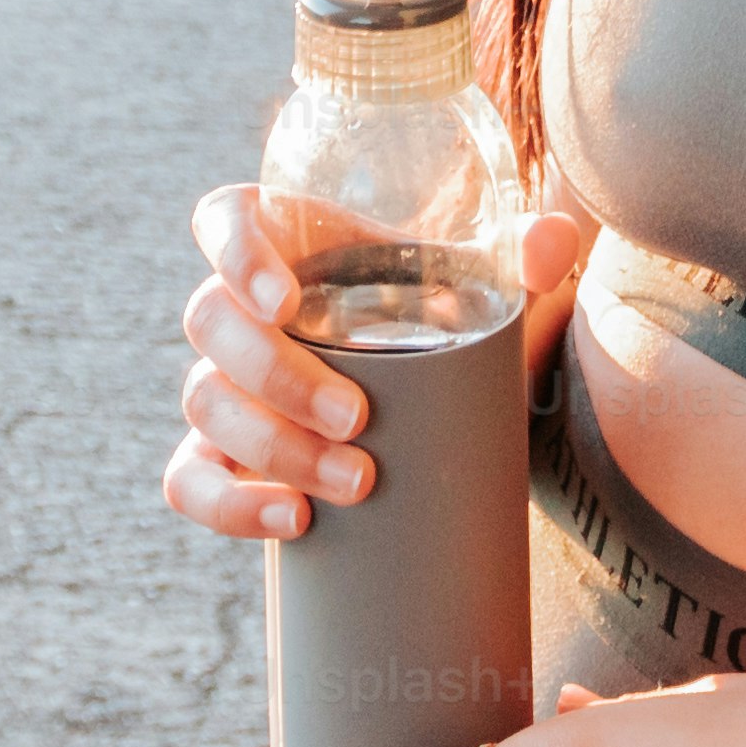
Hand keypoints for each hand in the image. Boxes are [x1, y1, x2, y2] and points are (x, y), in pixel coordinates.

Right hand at [163, 189, 588, 542]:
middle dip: (278, 378)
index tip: (284, 301)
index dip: (236, 257)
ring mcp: (218, 381)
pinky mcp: (216, 452)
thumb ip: (519, 255)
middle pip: (211, 323)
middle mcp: (235, 306)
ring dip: (272, 447)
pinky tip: (293, 521)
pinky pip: (189, 480)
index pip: (225, 225)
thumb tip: (556, 243)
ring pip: (204, 404)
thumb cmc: (429, 313)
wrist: (416, 390)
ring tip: (355, 482)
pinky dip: (231, 505)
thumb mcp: (471, 283)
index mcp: (279, 239)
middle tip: (356, 419)